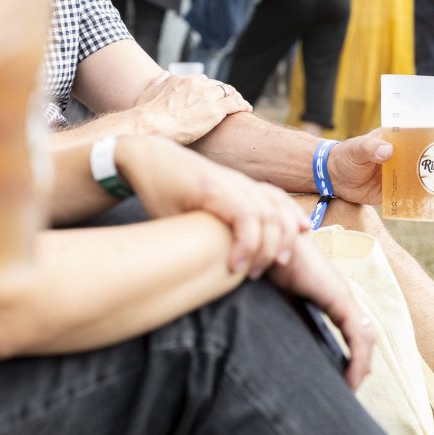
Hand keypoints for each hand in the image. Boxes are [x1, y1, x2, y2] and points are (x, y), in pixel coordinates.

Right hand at [117, 137, 309, 278]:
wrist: (143, 161)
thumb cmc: (166, 191)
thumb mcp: (197, 212)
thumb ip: (217, 227)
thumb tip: (223, 259)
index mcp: (240, 188)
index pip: (279, 203)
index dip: (290, 227)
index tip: (285, 256)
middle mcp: (240, 184)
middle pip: (279, 213)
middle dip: (283, 244)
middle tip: (273, 271)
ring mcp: (228, 184)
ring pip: (267, 217)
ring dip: (265, 249)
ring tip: (252, 273)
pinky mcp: (213, 188)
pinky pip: (244, 216)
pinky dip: (246, 243)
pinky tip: (234, 264)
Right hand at [132, 74, 252, 144]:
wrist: (147, 123)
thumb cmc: (144, 114)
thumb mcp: (148, 92)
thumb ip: (157, 82)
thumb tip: (163, 75)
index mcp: (181, 80)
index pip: (202, 81)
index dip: (210, 89)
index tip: (213, 96)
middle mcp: (195, 84)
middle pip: (217, 85)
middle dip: (224, 92)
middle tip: (231, 100)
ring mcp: (206, 96)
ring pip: (228, 92)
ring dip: (236, 97)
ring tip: (242, 104)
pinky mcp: (214, 110)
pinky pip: (234, 104)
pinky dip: (242, 105)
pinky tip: (247, 109)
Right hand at [267, 237, 374, 389]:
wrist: (266, 238)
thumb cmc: (266, 262)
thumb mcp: (277, 297)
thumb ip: (286, 313)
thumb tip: (282, 339)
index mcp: (327, 292)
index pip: (350, 327)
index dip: (352, 353)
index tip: (343, 376)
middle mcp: (339, 292)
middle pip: (362, 333)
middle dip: (360, 362)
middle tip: (351, 385)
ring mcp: (341, 294)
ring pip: (364, 336)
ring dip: (361, 364)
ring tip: (351, 386)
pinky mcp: (338, 297)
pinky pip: (357, 334)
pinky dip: (357, 358)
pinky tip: (351, 376)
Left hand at [330, 124, 433, 213]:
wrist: (335, 178)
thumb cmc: (347, 156)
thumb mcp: (357, 149)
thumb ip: (371, 148)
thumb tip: (388, 151)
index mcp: (403, 139)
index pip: (431, 132)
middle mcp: (410, 156)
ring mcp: (408, 175)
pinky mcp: (403, 192)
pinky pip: (423, 198)